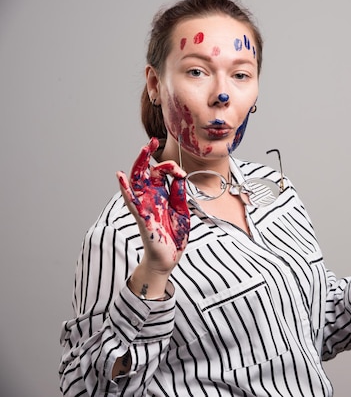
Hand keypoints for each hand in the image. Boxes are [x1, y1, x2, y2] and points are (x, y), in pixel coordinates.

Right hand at [117, 138, 189, 271]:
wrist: (168, 258)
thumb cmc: (173, 235)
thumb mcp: (182, 210)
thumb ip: (179, 193)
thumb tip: (180, 176)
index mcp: (161, 194)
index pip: (162, 172)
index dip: (171, 167)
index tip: (181, 173)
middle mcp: (150, 197)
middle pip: (145, 171)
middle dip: (147, 155)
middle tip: (152, 141)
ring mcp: (145, 206)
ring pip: (137, 182)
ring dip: (139, 165)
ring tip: (142, 150)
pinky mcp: (143, 218)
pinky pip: (132, 201)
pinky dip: (126, 188)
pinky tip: (121, 176)